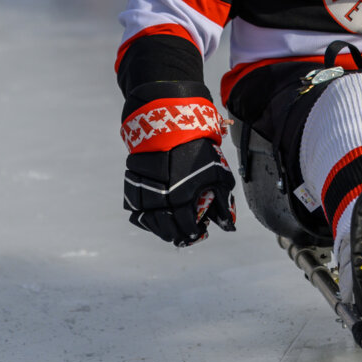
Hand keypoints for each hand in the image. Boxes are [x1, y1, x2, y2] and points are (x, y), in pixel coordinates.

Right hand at [120, 80, 235, 246]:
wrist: (170, 124)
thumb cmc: (198, 149)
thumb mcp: (218, 173)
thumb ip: (222, 201)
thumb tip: (229, 226)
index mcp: (183, 197)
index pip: (188, 226)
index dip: (194, 233)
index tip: (200, 233)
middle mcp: (162, 198)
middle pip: (167, 228)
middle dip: (178, 236)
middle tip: (186, 237)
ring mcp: (145, 192)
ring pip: (150, 221)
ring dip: (161, 230)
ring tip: (171, 231)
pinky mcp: (133, 185)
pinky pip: (136, 210)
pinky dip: (145, 218)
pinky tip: (156, 219)